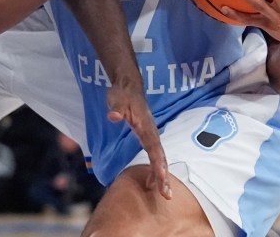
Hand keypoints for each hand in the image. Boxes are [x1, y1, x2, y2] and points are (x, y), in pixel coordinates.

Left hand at [107, 80, 171, 200]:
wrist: (127, 86)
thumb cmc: (122, 94)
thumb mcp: (116, 100)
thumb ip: (116, 109)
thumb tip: (113, 116)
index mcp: (145, 125)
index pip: (154, 147)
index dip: (158, 163)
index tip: (162, 177)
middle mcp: (151, 132)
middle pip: (160, 156)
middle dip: (163, 175)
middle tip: (166, 194)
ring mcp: (150, 134)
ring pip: (159, 157)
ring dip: (161, 175)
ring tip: (162, 193)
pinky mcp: (147, 136)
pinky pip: (154, 155)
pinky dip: (156, 168)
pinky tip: (152, 180)